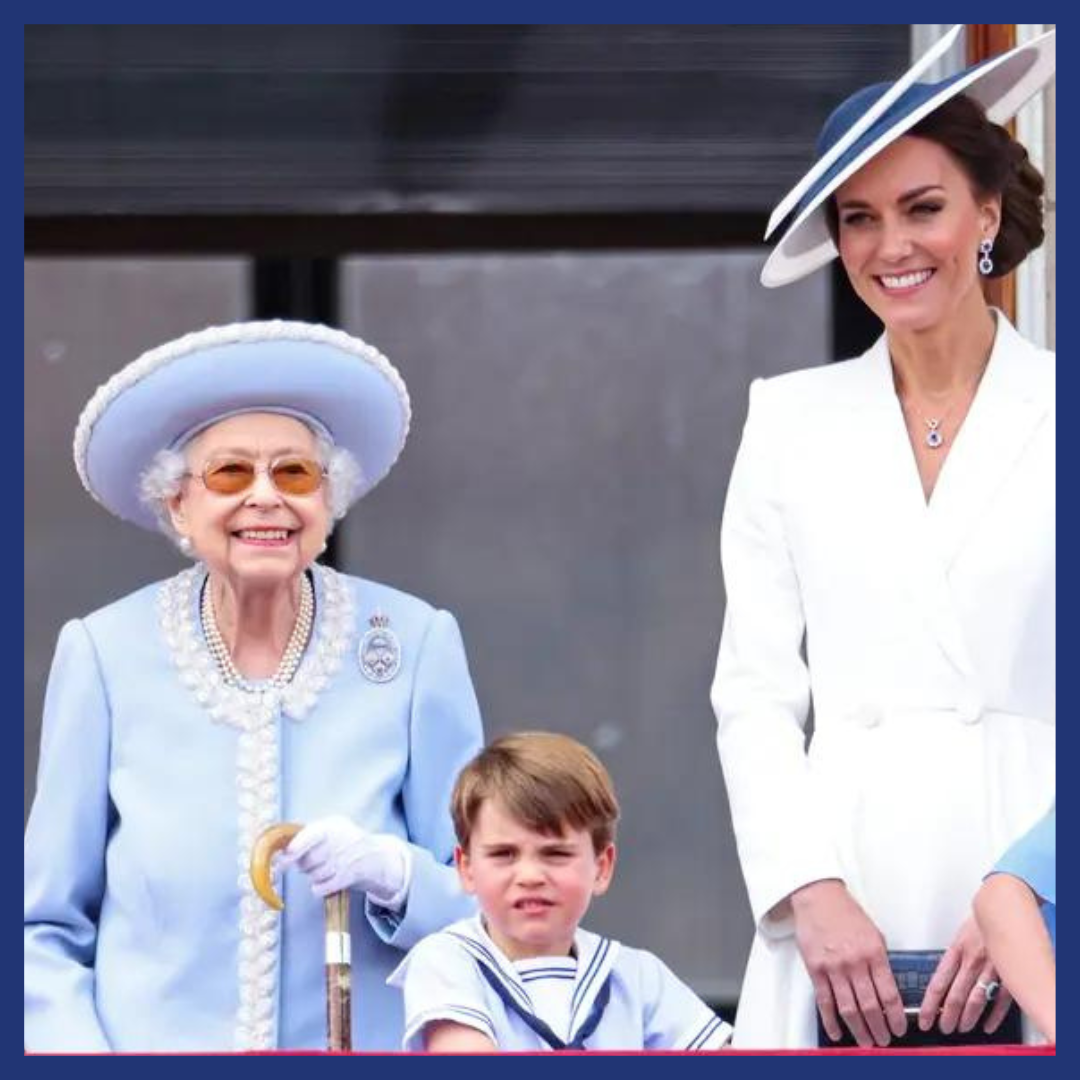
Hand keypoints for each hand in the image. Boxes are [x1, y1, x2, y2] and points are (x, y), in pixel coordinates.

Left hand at [280, 815, 411, 907]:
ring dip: (314, 875)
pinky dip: (319, 887)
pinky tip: (327, 880)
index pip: (308, 837)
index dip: (292, 850)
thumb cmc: (344, 840)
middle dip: (304, 864)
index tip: (280, 861)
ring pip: (312, 875)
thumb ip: (306, 835)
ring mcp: (344, 860)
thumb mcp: (330, 828)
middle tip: (313, 860)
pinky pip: (320, 888)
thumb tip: (279, 851)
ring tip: (325, 867)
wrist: (375, 856)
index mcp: (331, 826)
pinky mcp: (347, 877)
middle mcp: (339, 841)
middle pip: (306, 861)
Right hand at [791, 879, 906, 1046]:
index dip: (895, 1018)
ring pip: (849, 1009)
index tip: (899, 1029)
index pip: (889, 995)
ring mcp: (834, 967)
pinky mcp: (815, 968)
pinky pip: (824, 1001)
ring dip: (859, 1030)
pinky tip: (837, 1031)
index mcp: (874, 953)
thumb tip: (887, 990)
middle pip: (870, 1007)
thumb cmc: (846, 913)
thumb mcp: (874, 934)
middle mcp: (855, 962)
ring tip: (865, 1042)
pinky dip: (831, 1020)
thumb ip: (880, 962)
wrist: (818, 897)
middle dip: (879, 1030)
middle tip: (883, 1041)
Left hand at [917, 916, 1013, 1034]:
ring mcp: (991, 968)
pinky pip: (1002, 998)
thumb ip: (952, 960)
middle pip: (956, 995)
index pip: (937, 983)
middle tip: (943, 1028)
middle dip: (948, 1016)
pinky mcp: (1009, 972)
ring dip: (968, 1017)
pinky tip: (988, 1025)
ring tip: (961, 1028)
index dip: (929, 1004)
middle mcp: (971, 960)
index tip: (924, 1018)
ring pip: (976, 999)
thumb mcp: (958, 938)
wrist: (1000, 907)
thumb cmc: (978, 923)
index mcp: (955, 951)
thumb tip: (941, 982)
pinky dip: (995, 1014)